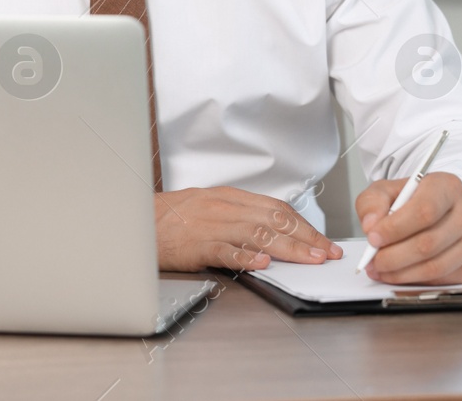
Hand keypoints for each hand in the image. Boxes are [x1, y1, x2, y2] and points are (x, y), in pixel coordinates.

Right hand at [155, 187, 343, 271]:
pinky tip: (262, 265)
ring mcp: (210, 225)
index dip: (304, 225)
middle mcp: (224, 207)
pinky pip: (224, 250)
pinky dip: (245, 258)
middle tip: (326, 253)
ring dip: (287, 248)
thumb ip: (240, 216)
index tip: (323, 241)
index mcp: (230, 197)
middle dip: (305, 238)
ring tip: (308, 259)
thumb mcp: (210, 208)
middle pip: (273, 220)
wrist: (135, 220)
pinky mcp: (195, 244)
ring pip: (257, 234)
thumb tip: (274, 232)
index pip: (277, 209)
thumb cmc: (172, 218)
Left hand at [354, 171, 461, 284]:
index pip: (424, 211)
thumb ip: (374, 203)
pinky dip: (417, 281)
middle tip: (372, 261)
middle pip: (427, 243)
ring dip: (401, 273)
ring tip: (381, 270)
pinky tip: (401, 274)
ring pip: (435, 266)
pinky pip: (443, 279)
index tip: (373, 238)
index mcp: (448, 187)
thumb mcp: (389, 191)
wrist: (445, 210)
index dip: (395, 228)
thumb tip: (372, 225)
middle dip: (393, 257)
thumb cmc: (417, 201)